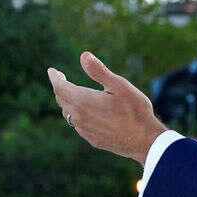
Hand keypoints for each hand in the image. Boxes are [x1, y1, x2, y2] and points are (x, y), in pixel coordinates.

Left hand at [46, 52, 167, 163]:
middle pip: (62, 100)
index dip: (55, 77)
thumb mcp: (119, 85)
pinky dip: (77, 114)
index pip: (60, 87)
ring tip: (72, 94)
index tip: (52, 71)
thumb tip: (83, 55)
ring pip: (68, 114)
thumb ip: (99, 71)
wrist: (144, 141)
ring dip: (68, 102)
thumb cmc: (135, 110)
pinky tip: (86, 112)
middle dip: (60, 87)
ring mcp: (84, 130)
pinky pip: (78, 124)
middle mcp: (79, 117)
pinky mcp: (91, 138)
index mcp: (82, 100)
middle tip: (61, 78)